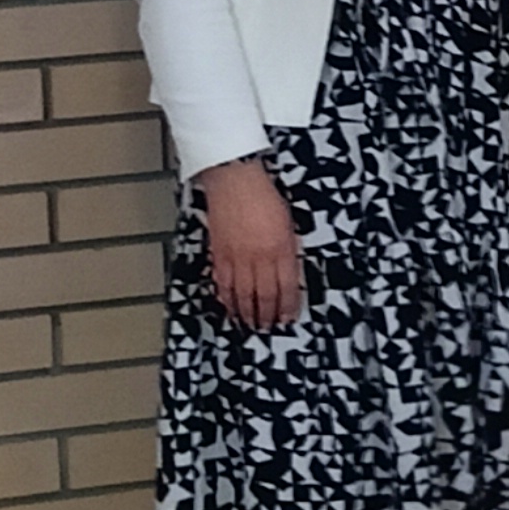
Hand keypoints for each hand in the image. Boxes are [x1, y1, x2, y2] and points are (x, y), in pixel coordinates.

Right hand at [198, 157, 301, 331]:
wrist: (235, 182)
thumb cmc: (264, 197)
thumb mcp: (289, 224)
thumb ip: (288, 250)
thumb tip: (289, 271)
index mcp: (281, 249)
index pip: (287, 287)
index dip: (287, 306)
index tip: (287, 318)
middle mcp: (259, 257)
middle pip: (264, 296)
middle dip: (266, 315)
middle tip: (267, 327)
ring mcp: (237, 258)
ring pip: (241, 294)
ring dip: (245, 312)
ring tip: (248, 324)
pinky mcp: (219, 254)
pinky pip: (222, 283)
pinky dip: (226, 298)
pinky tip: (228, 306)